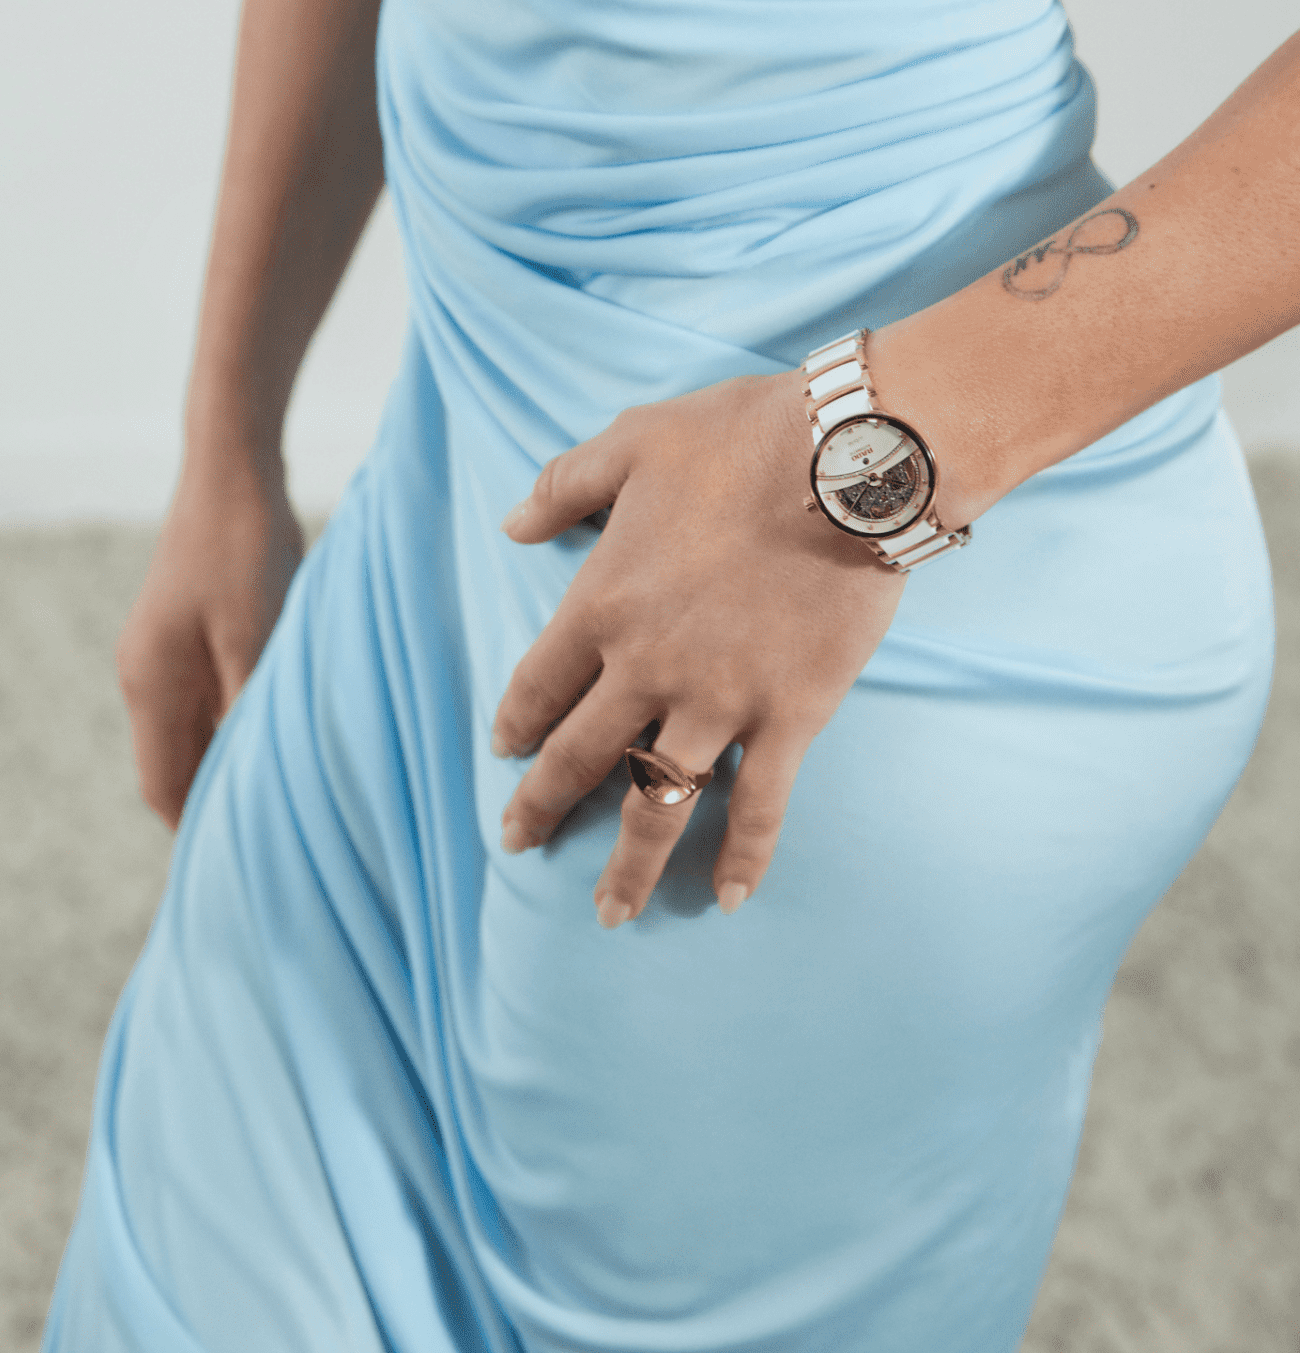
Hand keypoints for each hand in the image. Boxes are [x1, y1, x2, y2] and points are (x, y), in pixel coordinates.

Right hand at [116, 442, 304, 827]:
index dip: (201, 830)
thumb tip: (253, 781)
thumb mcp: (257, 635)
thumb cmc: (247, 547)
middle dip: (221, 799)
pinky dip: (240, 720)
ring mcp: (165, 653)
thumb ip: (248, 709)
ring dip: (234, 758)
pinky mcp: (191, 632)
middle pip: (178, 764)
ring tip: (293, 789)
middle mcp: (147, 676)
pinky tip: (286, 725)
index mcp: (151, 685)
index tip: (252, 862)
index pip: (165, 787)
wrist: (235, 468)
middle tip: (284, 834)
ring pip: (196, 732)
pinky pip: (210, 698)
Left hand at [490, 370, 909, 924]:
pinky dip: (743, 857)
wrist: (847, 462)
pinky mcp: (790, 718)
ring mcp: (719, 701)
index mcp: (602, 603)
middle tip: (519, 842)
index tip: (505, 751)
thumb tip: (512, 523)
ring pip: (657, 802)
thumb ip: (564, 485)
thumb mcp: (634, 442)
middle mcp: (648, 668)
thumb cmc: (739, 439)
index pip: (540, 683)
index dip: (518, 721)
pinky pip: (759, 806)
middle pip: (581, 757)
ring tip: (610, 913)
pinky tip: (730, 898)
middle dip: (543, 806)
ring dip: (629, 864)